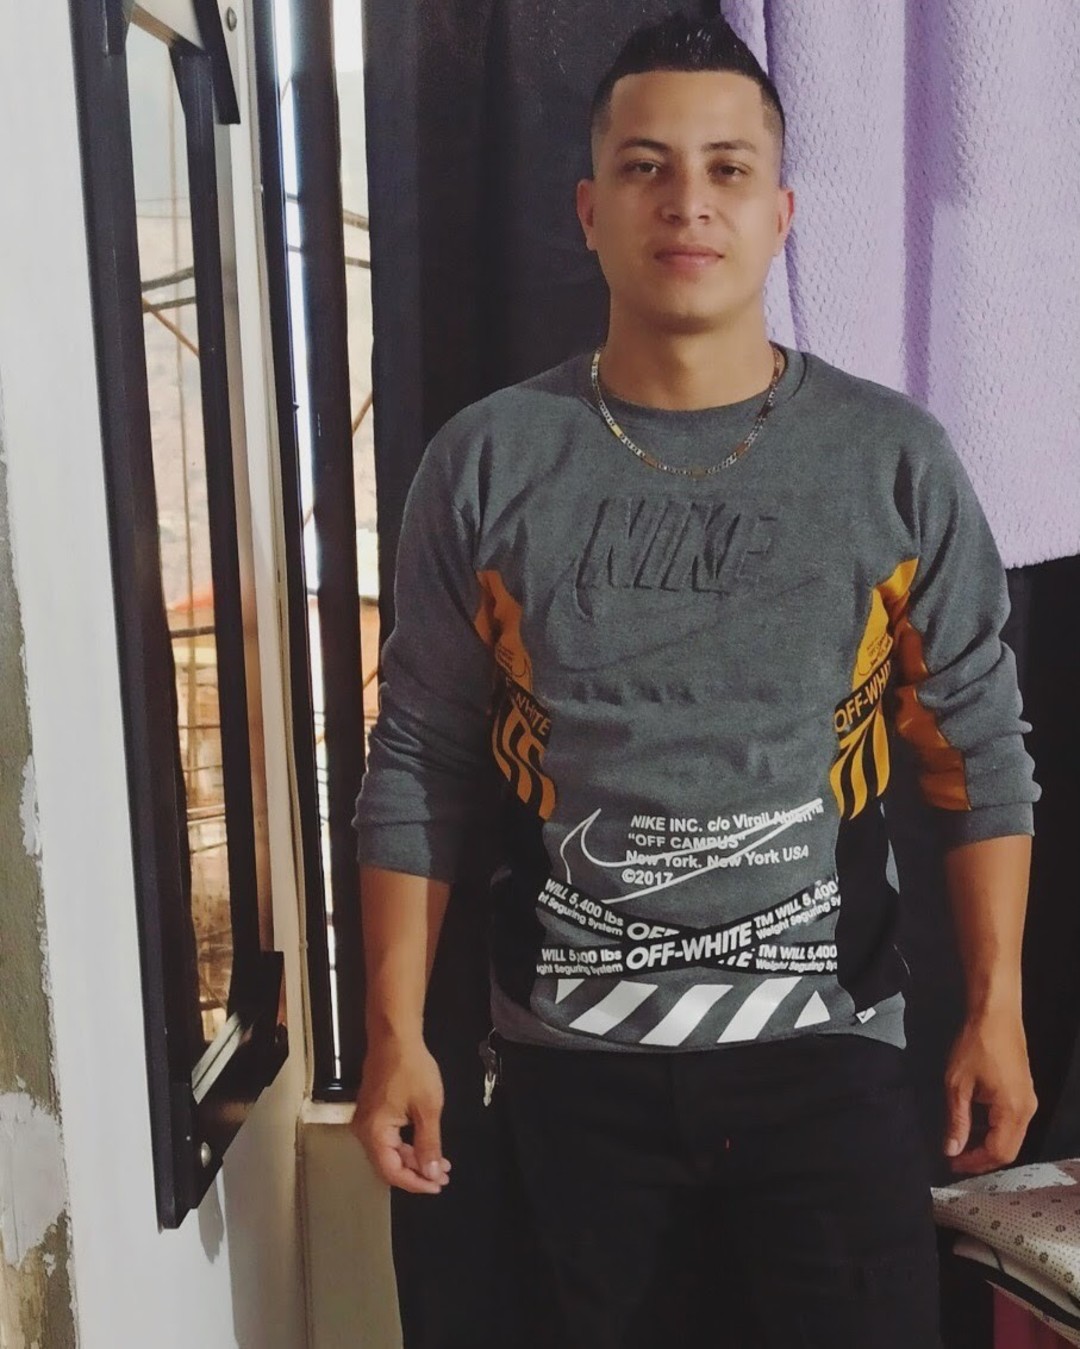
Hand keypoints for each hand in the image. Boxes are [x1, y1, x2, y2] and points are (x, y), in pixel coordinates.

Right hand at [352, 1037, 451, 1194]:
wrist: (395, 1036)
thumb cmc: (412, 1068)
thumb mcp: (427, 1108)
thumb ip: (429, 1144)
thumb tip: (431, 1173)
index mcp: (374, 1132)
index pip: (392, 1172)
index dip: (416, 1183)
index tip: (438, 1185)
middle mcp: (364, 1131)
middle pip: (388, 1165)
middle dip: (417, 1172)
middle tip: (443, 1175)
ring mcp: (366, 1121)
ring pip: (389, 1152)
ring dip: (414, 1159)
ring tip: (440, 1162)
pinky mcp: (372, 1112)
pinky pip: (388, 1138)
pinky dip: (407, 1145)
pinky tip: (425, 1145)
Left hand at [943, 1009, 1036, 1174]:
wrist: (996, 1013)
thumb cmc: (976, 1044)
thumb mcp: (958, 1084)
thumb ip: (957, 1121)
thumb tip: (952, 1150)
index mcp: (1013, 1111)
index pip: (998, 1153)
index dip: (974, 1163)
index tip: (951, 1163)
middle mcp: (1027, 1110)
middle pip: (1008, 1150)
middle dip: (981, 1158)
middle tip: (955, 1158)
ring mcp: (1028, 1101)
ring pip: (1011, 1137)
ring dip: (987, 1144)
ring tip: (960, 1143)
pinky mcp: (1024, 1092)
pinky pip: (1012, 1122)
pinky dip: (993, 1129)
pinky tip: (974, 1124)